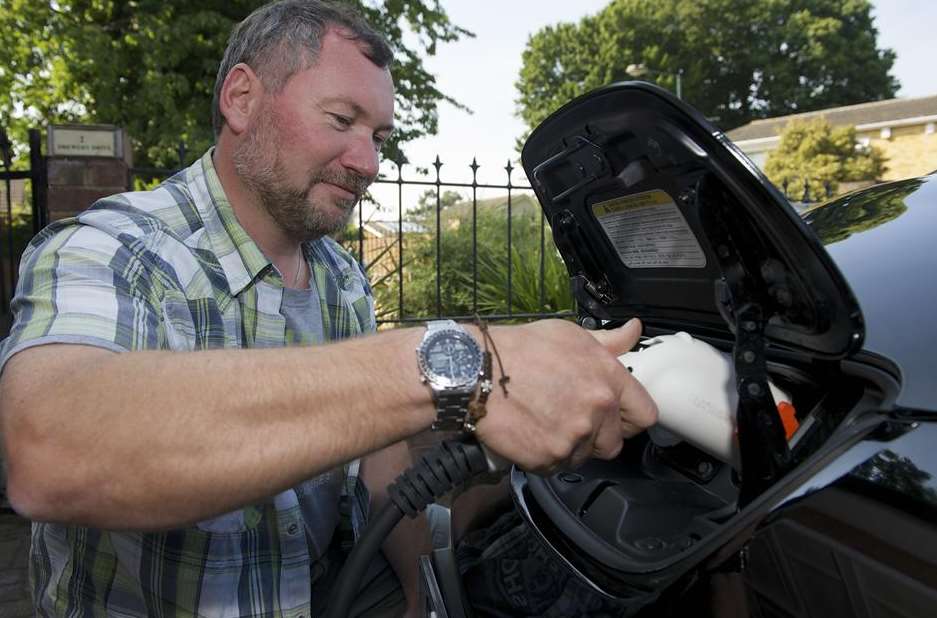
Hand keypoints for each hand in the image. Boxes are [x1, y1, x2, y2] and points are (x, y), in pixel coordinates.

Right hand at [472, 318, 657, 474]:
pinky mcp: (549, 457)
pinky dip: (544, 456)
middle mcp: (597, 410)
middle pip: (613, 443)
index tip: (616, 418)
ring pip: (583, 456)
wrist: (476, 371)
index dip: (629, 418)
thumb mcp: (569, 335)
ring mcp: (574, 436)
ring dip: (569, 447)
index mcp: (608, 378)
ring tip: (544, 424)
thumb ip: (608, 342)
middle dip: (596, 436)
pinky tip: (530, 434)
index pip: (645, 414)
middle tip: (569, 420)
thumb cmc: (520, 348)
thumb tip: (634, 331)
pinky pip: (556, 466)